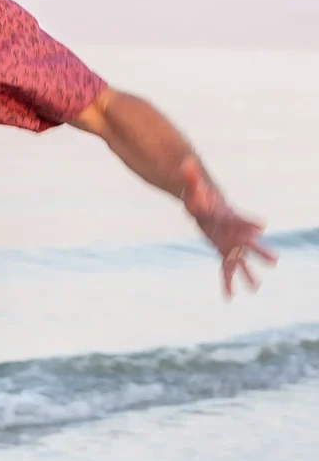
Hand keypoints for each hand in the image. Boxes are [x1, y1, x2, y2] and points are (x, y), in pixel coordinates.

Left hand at [180, 156, 276, 297]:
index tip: (261, 227)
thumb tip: (185, 163)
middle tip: (274, 261)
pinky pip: (225, 270)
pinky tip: (229, 297)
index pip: (241, 220)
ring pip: (240, 261)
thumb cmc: (198, 194)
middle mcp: (233, 233)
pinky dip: (227, 283)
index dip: (250, 223)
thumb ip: (190, 176)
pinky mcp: (222, 252)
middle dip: (260, 253)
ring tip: (255, 289)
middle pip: (249, 244)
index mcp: (228, 216)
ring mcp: (229, 244)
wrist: (203, 204)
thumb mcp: (192, 186)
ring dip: (247, 275)